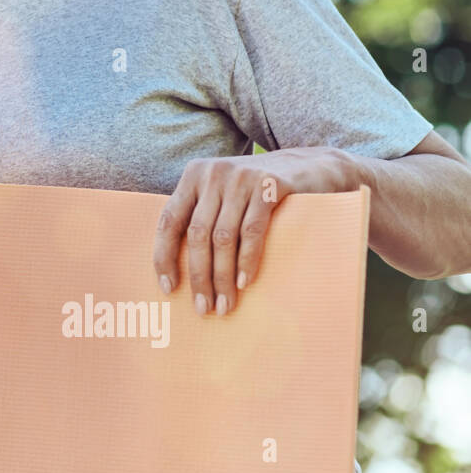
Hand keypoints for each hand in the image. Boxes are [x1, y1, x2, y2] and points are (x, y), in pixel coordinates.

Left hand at [152, 146, 355, 315]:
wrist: (309, 165)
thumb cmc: (256, 190)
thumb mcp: (223, 193)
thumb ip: (201, 215)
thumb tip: (181, 269)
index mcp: (193, 176)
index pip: (169, 220)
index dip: (164, 256)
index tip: (168, 288)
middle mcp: (212, 174)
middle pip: (197, 233)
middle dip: (199, 276)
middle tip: (204, 308)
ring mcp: (241, 178)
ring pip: (223, 236)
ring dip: (223, 276)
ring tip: (226, 304)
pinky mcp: (269, 185)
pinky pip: (252, 230)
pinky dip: (247, 260)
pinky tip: (245, 283)